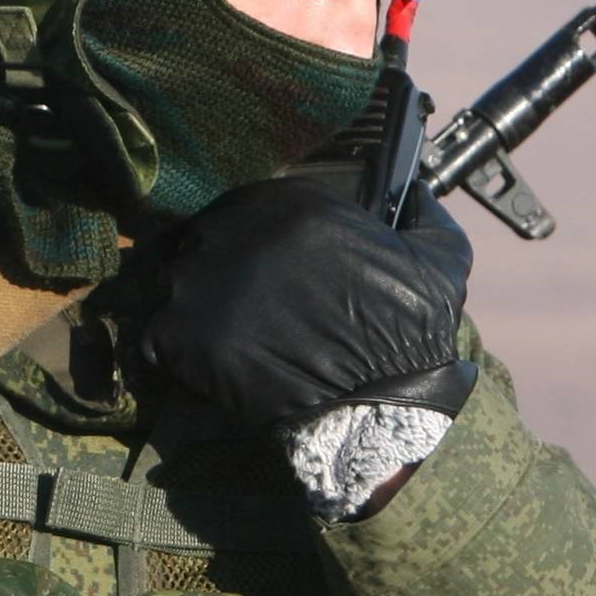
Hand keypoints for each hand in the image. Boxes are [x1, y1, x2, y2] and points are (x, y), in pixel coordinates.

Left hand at [135, 171, 475, 432]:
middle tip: (246, 313)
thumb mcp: (439, 256)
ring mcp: (201, 282)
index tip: (266, 274)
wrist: (385, 406)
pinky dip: (174, 356)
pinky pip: (155, 339)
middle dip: (220, 274)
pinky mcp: (179, 335)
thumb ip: (422, 211)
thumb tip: (415, 189)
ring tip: (227, 344)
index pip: (247, 209)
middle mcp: (238, 231)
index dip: (252, 244)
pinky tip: (206, 371)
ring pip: (176, 287)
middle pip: (205, 243)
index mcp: (292, 203)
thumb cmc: (413, 334)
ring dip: (195, 313)